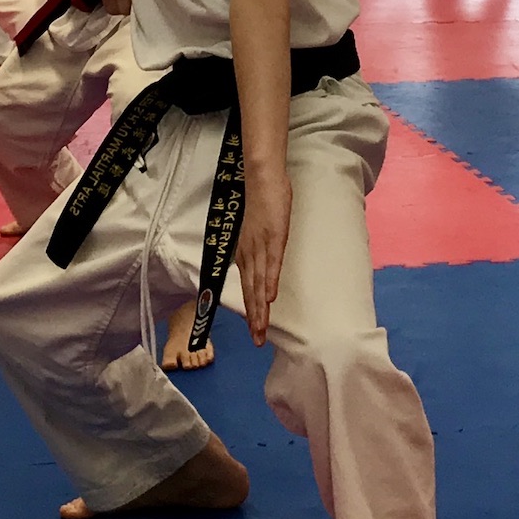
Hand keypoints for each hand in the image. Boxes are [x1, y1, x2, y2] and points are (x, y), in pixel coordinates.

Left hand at [236, 166, 291, 344]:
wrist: (261, 176)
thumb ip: (259, 246)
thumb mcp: (258, 228)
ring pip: (259, 283)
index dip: (251, 310)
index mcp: (245, 252)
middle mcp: (249, 253)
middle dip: (255, 318)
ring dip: (259, 308)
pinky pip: (271, 263)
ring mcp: (260, 245)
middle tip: (258, 341)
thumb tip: (263, 262)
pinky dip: (269, 281)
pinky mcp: (272, 236)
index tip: (255, 331)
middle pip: (251, 291)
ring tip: (261, 329)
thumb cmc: (263, 199)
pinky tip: (269, 298)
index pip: (248, 287)